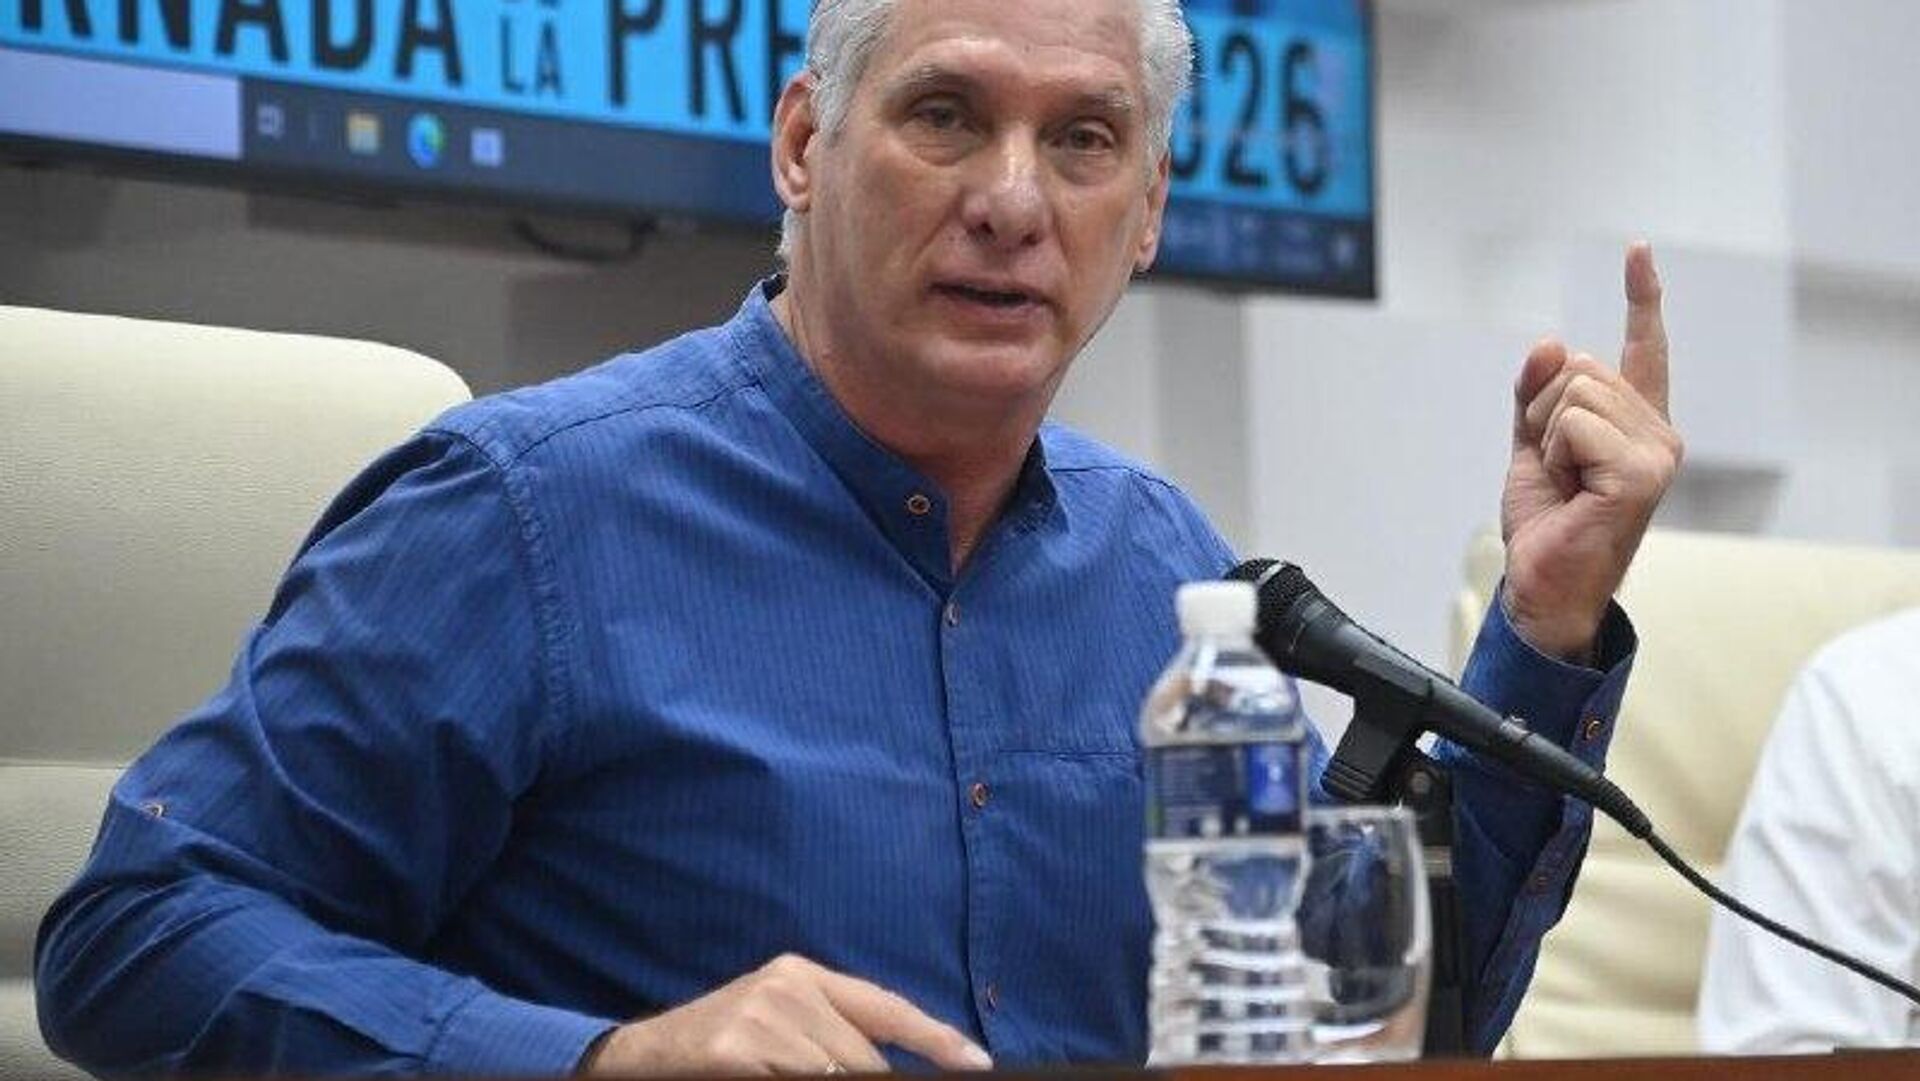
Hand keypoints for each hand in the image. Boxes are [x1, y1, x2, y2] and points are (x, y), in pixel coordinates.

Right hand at [578, 953, 993, 1075]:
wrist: (632, 1059)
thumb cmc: (717, 1047)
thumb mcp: (776, 1021)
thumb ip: (831, 1033)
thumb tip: (892, 1066)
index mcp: (800, 974)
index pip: (885, 1007)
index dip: (937, 1039)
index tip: (978, 1064)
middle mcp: (784, 989)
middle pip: (867, 1062)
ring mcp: (758, 1022)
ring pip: (841, 1079)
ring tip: (786, 1073)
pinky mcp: (734, 1057)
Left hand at [1500, 242, 1683, 660]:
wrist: (1544, 583)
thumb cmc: (1547, 522)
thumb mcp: (1529, 445)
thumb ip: (1534, 394)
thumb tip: (1549, 342)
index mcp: (1636, 424)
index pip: (1643, 348)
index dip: (1641, 298)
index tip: (1639, 251)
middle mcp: (1657, 432)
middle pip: (1579, 367)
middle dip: (1541, 414)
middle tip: (1555, 470)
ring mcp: (1656, 452)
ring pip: (1572, 392)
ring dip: (1545, 438)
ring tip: (1564, 483)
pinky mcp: (1642, 473)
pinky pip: (1571, 424)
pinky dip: (1552, 456)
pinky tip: (1571, 493)